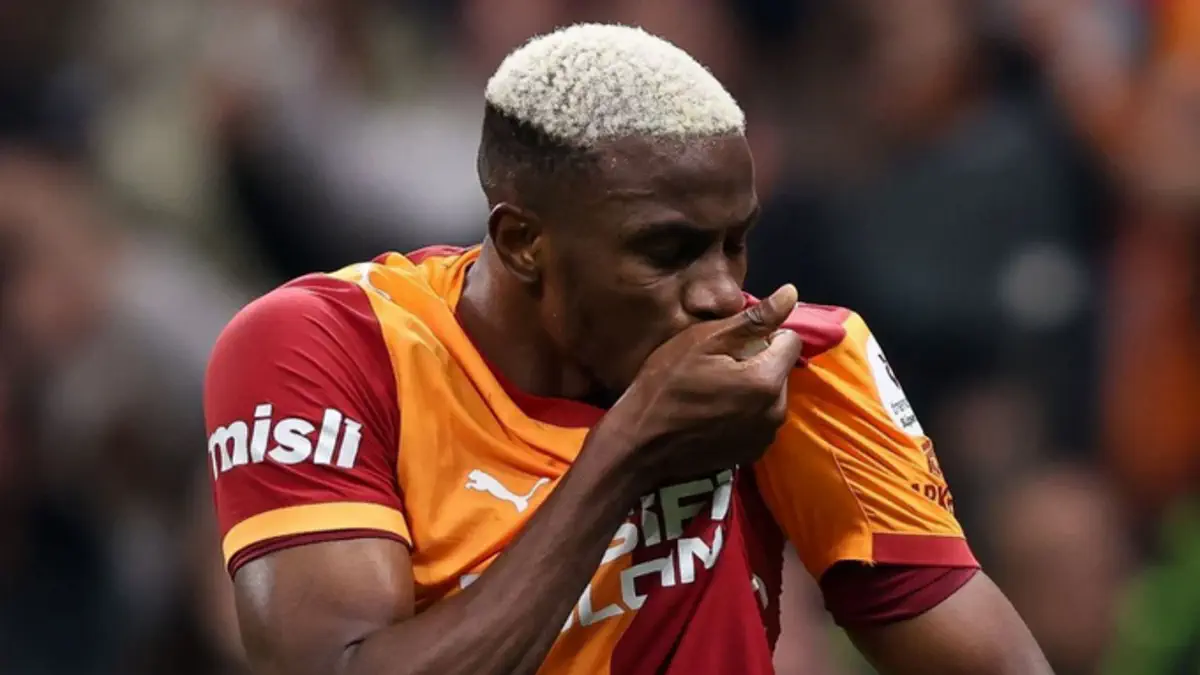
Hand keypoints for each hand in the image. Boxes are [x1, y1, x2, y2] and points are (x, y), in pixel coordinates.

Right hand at [600, 284, 804, 487]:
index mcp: (767, 379)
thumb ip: (754, 319)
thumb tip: (791, 293)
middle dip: (758, 363)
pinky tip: (714, 415)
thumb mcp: (704, 340)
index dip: (762, 335)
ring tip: (714, 391)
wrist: (640, 444)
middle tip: (717, 366)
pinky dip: (744, 414)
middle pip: (781, 370)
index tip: (730, 343)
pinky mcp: (751, 453)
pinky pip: (759, 421)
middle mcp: (776, 411)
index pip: (790, 340)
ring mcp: (764, 437)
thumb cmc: (666, 384)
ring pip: (770, 396)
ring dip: (752, 389)